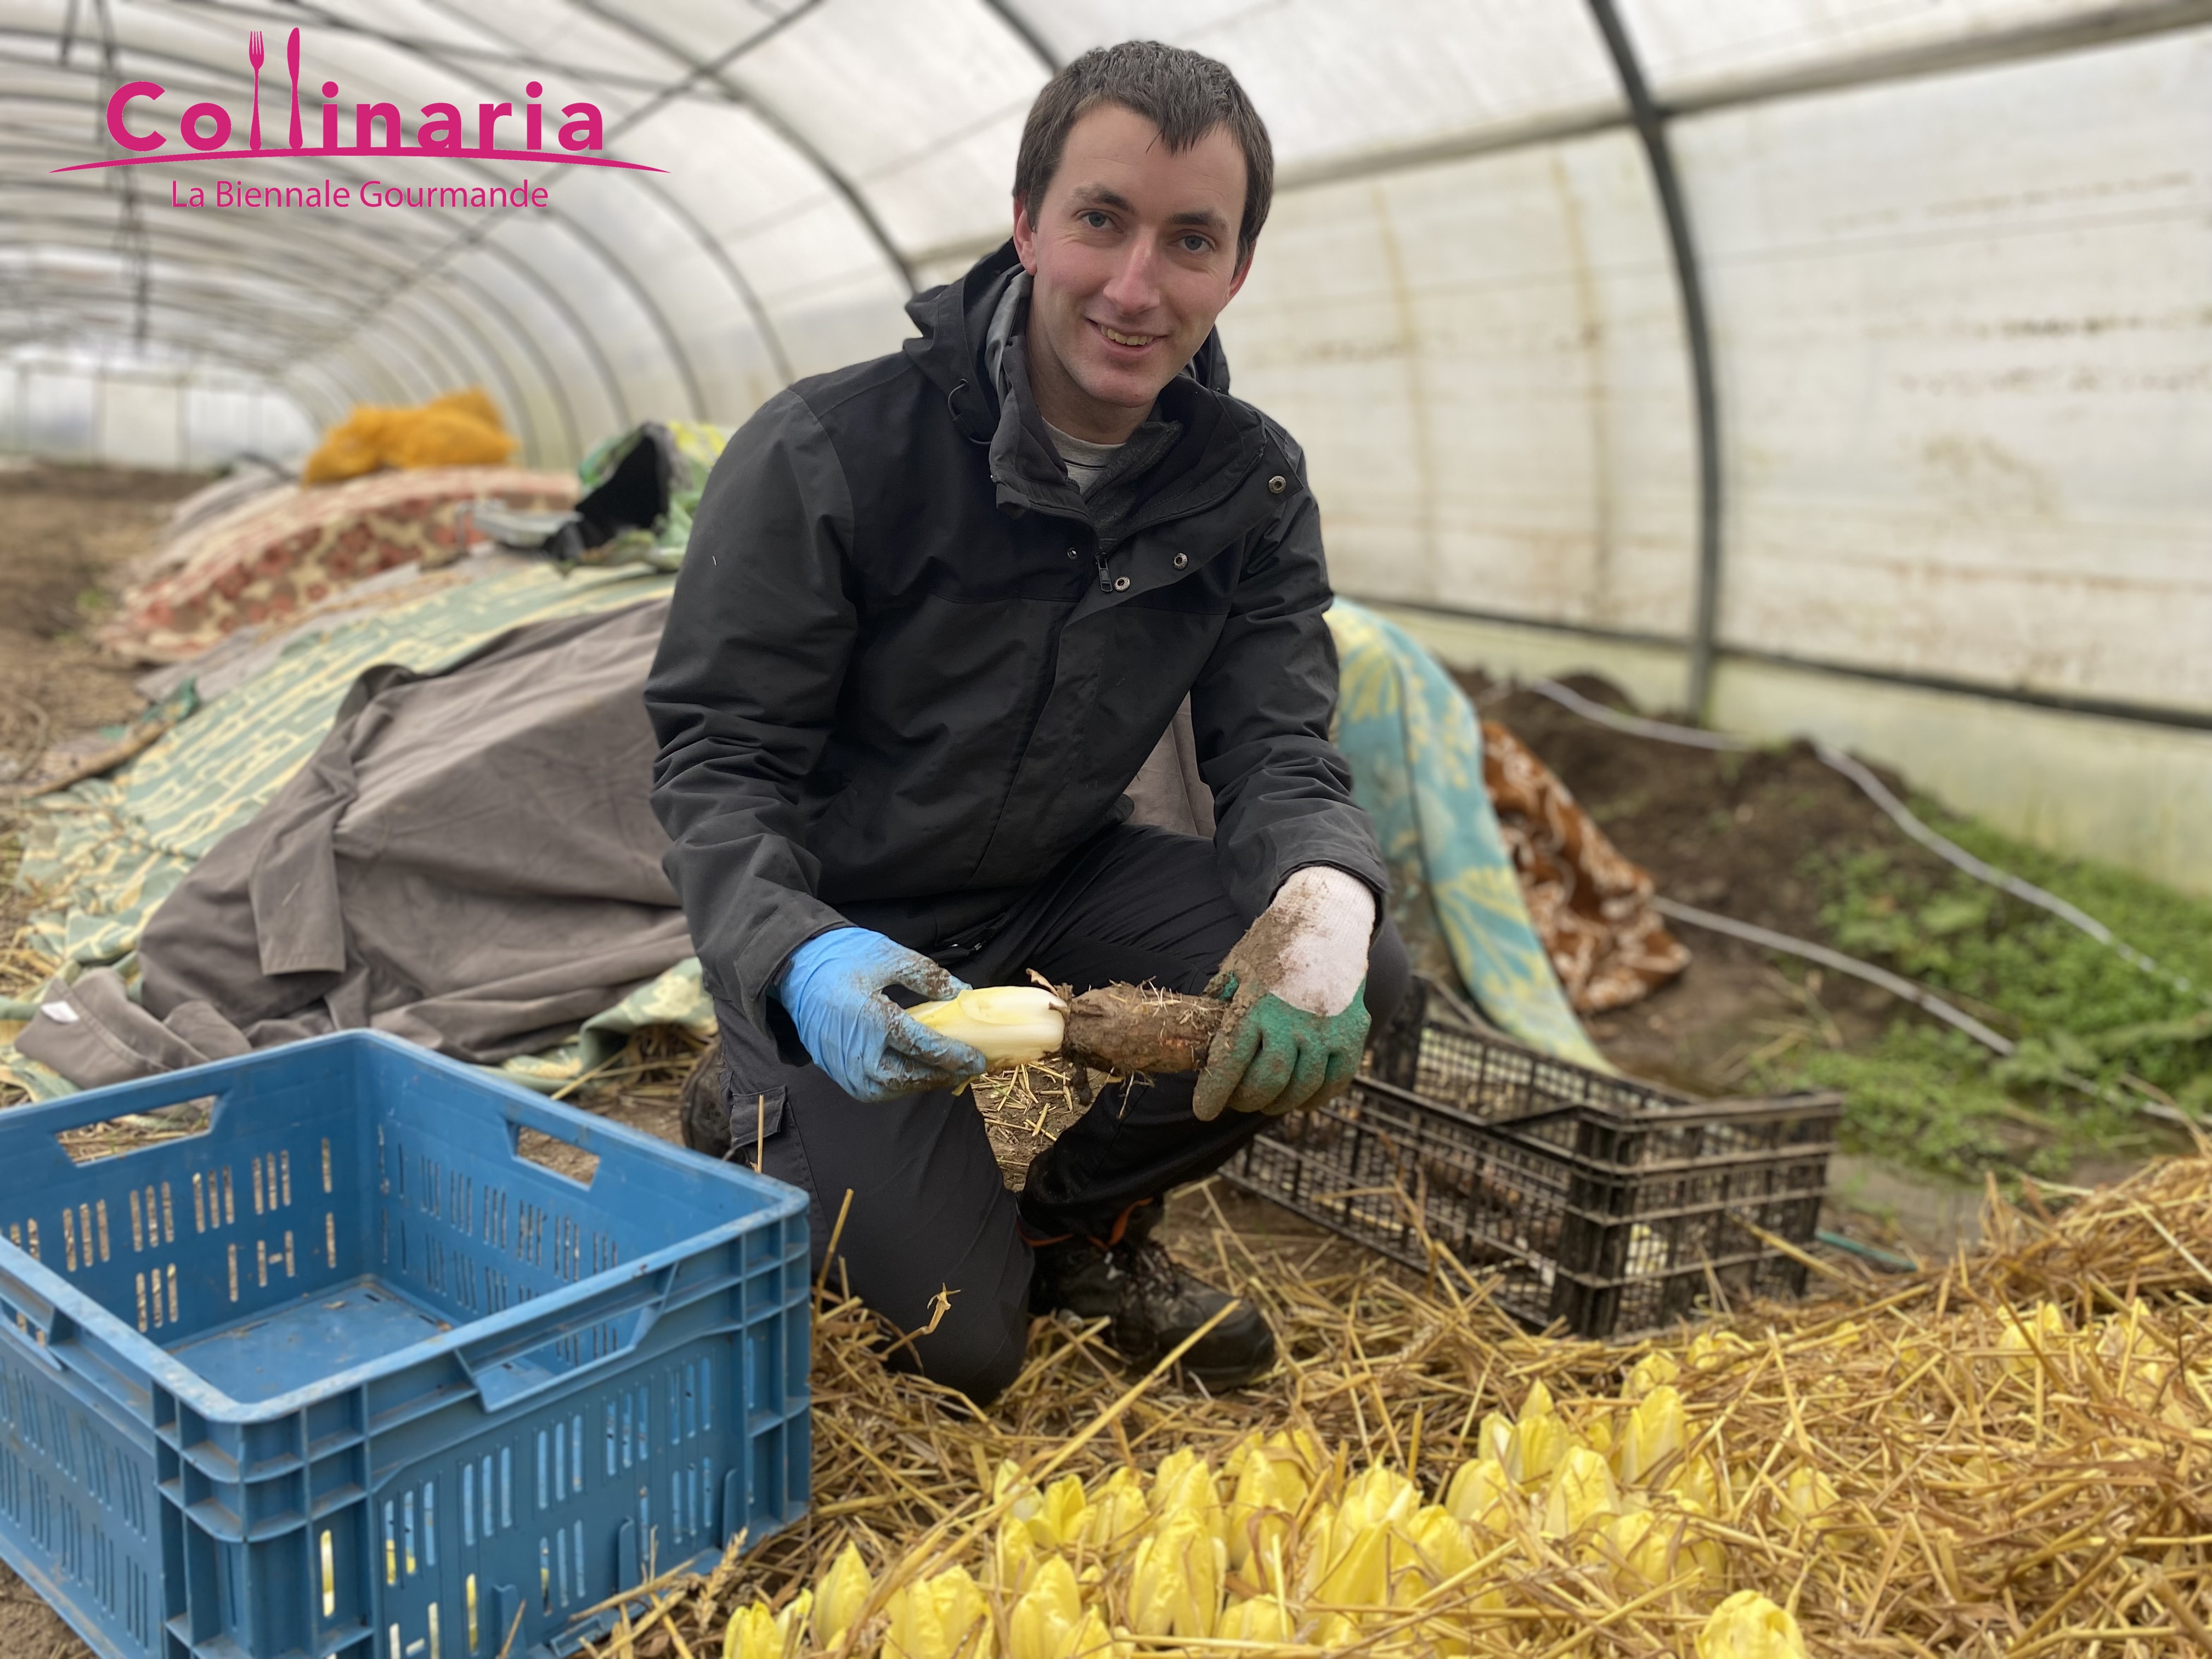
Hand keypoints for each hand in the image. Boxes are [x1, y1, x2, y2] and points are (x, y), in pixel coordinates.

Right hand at [774, 928, 987, 1101]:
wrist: (794, 970)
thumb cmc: (842, 958)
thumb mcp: (887, 955)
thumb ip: (926, 975)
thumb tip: (960, 992)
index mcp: (872, 1018)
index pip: (922, 1046)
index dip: (954, 1055)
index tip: (978, 1058)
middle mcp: (857, 1050)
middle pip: (908, 1077)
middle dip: (940, 1076)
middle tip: (967, 1069)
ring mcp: (843, 1065)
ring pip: (890, 1090)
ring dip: (919, 1085)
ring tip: (944, 1073)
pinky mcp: (836, 1072)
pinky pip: (871, 1091)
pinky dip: (896, 1088)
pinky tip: (913, 1076)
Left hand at [1194, 867, 1374, 1119]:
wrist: (1327, 922)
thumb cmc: (1275, 945)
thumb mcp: (1236, 967)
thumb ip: (1219, 1001)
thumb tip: (1199, 1032)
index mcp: (1256, 1006)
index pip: (1229, 1064)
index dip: (1214, 1093)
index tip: (1203, 1111)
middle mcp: (1292, 1023)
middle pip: (1268, 1083)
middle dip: (1247, 1100)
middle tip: (1237, 1102)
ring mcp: (1326, 1030)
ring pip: (1302, 1087)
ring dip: (1280, 1103)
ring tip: (1266, 1102)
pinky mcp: (1352, 1033)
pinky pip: (1336, 1080)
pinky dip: (1318, 1097)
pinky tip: (1302, 1100)